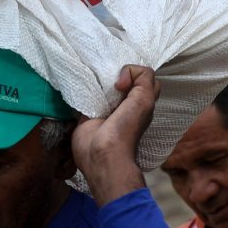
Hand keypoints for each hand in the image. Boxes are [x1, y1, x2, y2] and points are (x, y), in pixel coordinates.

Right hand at [71, 65, 160, 204]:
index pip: (142, 77)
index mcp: (140, 101)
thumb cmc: (126, 128)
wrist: (102, 154)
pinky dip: (83, 88)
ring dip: (98, 79)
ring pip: (104, 84)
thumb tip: (120, 78)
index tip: (121, 82)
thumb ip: (143, 78)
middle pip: (122, 78)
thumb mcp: (144, 99)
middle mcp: (124, 103)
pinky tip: (83, 88)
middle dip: (114, 73)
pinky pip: (86, 94)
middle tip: (107, 78)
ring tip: (94, 79)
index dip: (133, 72)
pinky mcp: (87, 112)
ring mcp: (105, 107)